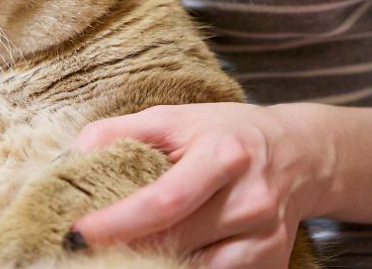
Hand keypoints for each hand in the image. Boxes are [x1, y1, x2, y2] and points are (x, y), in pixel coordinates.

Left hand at [69, 103, 329, 268]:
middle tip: (90, 245)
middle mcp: (249, 200)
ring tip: (125, 249)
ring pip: (196, 268)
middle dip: (126, 247)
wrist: (297, 151)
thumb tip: (74, 156)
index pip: (163, 201)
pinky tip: (165, 254)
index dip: (117, 222)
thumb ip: (119, 131)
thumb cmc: (224, 131)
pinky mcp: (273, 260)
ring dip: (155, 261)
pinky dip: (186, 267)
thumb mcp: (172, 117)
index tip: (78, 233)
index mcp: (223, 155)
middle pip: (175, 241)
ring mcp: (265, 236)